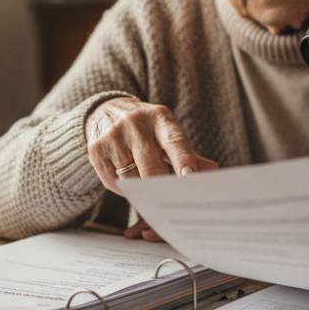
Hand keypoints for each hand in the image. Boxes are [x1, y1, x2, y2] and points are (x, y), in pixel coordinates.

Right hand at [85, 97, 215, 195]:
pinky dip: (124, 188)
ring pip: (132, 180)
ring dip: (140, 188)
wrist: (106, 110)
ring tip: (143, 178)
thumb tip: (212, 171)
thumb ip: (189, 154)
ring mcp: (113, 136)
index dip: (183, 160)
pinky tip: (126, 176)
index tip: (189, 177)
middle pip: (151, 167)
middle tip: (169, 199)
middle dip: (161, 187)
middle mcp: (135, 124)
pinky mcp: (96, 150)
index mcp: (160, 119)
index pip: (174, 142)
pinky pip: (114, 183)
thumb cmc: (147, 129)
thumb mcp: (168, 133)